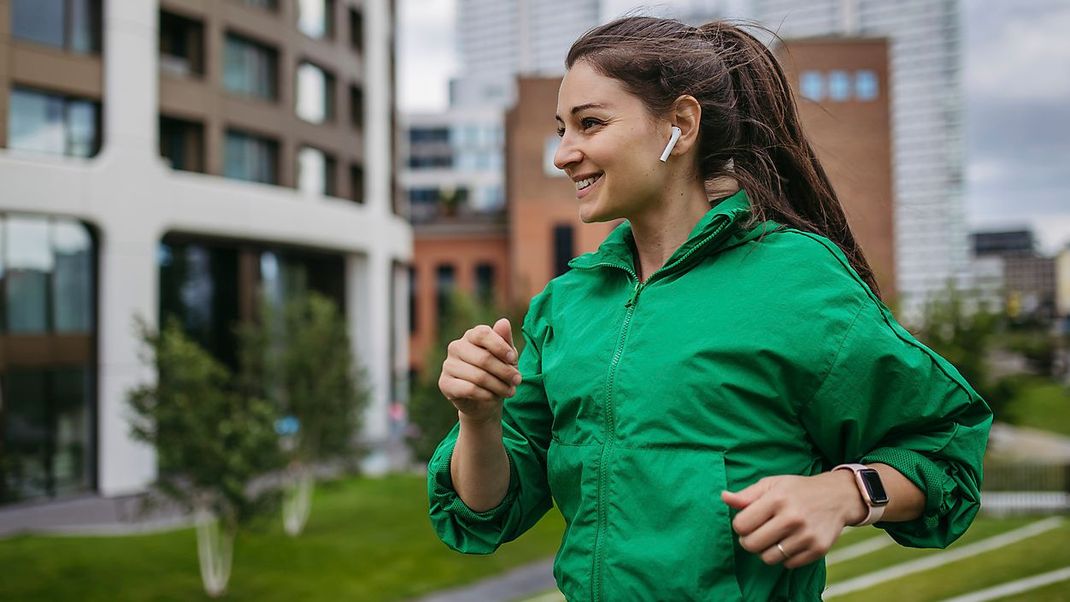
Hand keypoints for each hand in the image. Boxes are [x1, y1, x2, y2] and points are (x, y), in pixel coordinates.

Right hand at [438, 318, 520, 423]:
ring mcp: (448, 365)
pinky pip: (469, 389)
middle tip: (517, 381)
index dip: (500, 346)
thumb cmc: (498, 373)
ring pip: (478, 376)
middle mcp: (456, 347)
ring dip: (499, 386)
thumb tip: (504, 322)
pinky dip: (486, 395)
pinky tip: (493, 397)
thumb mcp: (507, 356)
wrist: (485, 401)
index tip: (512, 359)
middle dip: (505, 372)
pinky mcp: (444, 383)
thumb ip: (505, 340)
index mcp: (471, 335)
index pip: (482, 334)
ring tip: (510, 392)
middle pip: (483, 358)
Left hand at [721, 470, 866, 568]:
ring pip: (768, 558)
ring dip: (765, 551)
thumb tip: (724, 497)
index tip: (747, 522)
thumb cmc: (798, 490)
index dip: (740, 525)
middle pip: (752, 545)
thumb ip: (746, 495)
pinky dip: (785, 557)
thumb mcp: (772, 484)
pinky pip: (788, 564)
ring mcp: (806, 535)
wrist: (837, 497)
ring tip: (772, 539)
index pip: (741, 525)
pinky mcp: (818, 549)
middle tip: (755, 534)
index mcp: (777, 499)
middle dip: (748, 541)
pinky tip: (789, 542)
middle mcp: (792, 517)